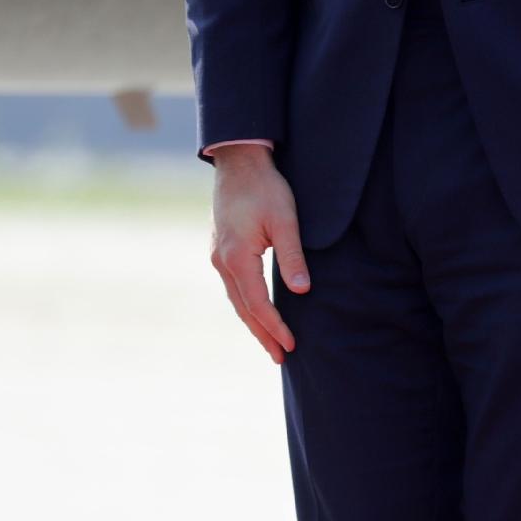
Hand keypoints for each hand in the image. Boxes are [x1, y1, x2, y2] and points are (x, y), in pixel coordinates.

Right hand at [209, 145, 308, 362]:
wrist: (239, 162)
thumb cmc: (265, 187)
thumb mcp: (286, 220)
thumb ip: (293, 256)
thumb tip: (302, 290)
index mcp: (236, 256)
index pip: (257, 303)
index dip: (275, 327)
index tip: (291, 345)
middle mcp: (221, 260)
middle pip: (243, 309)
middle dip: (262, 335)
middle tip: (281, 358)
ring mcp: (218, 255)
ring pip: (236, 300)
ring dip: (253, 323)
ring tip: (271, 344)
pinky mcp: (221, 250)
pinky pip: (234, 287)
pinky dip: (247, 306)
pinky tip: (258, 315)